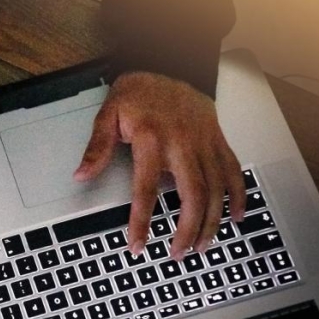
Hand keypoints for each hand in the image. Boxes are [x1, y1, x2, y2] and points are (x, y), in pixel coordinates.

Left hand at [73, 71, 244, 260]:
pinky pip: (233, 172)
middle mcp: (182, 144)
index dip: (142, 221)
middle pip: (192, 196)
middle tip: (178, 254)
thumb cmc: (138, 92)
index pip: (146, 189)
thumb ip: (97, 147)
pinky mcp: (218, 141)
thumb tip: (81, 175)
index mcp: (151, 139)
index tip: (137, 244)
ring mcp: (204, 143)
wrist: (169, 64)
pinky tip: (234, 217)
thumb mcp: (108, 113)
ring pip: (216, 189)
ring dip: (211, 222)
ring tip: (202, 246)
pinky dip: (237, 196)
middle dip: (187, 230)